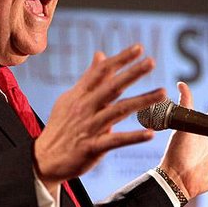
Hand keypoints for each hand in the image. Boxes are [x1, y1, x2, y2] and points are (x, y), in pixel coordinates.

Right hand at [34, 44, 165, 193]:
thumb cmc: (61, 127)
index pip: (101, 72)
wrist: (45, 158)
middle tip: (151, 62)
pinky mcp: (92, 147)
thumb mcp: (70, 98)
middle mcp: (85, 108)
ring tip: (162, 94)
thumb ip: (89, 78)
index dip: (120, 59)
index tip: (139, 48)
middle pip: (111, 87)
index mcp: (80, 95)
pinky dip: (133, 137)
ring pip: (118, 111)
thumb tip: (100, 55)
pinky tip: (150, 134)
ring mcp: (89, 127)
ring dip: (141, 101)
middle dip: (132, 74)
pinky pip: (116, 140)